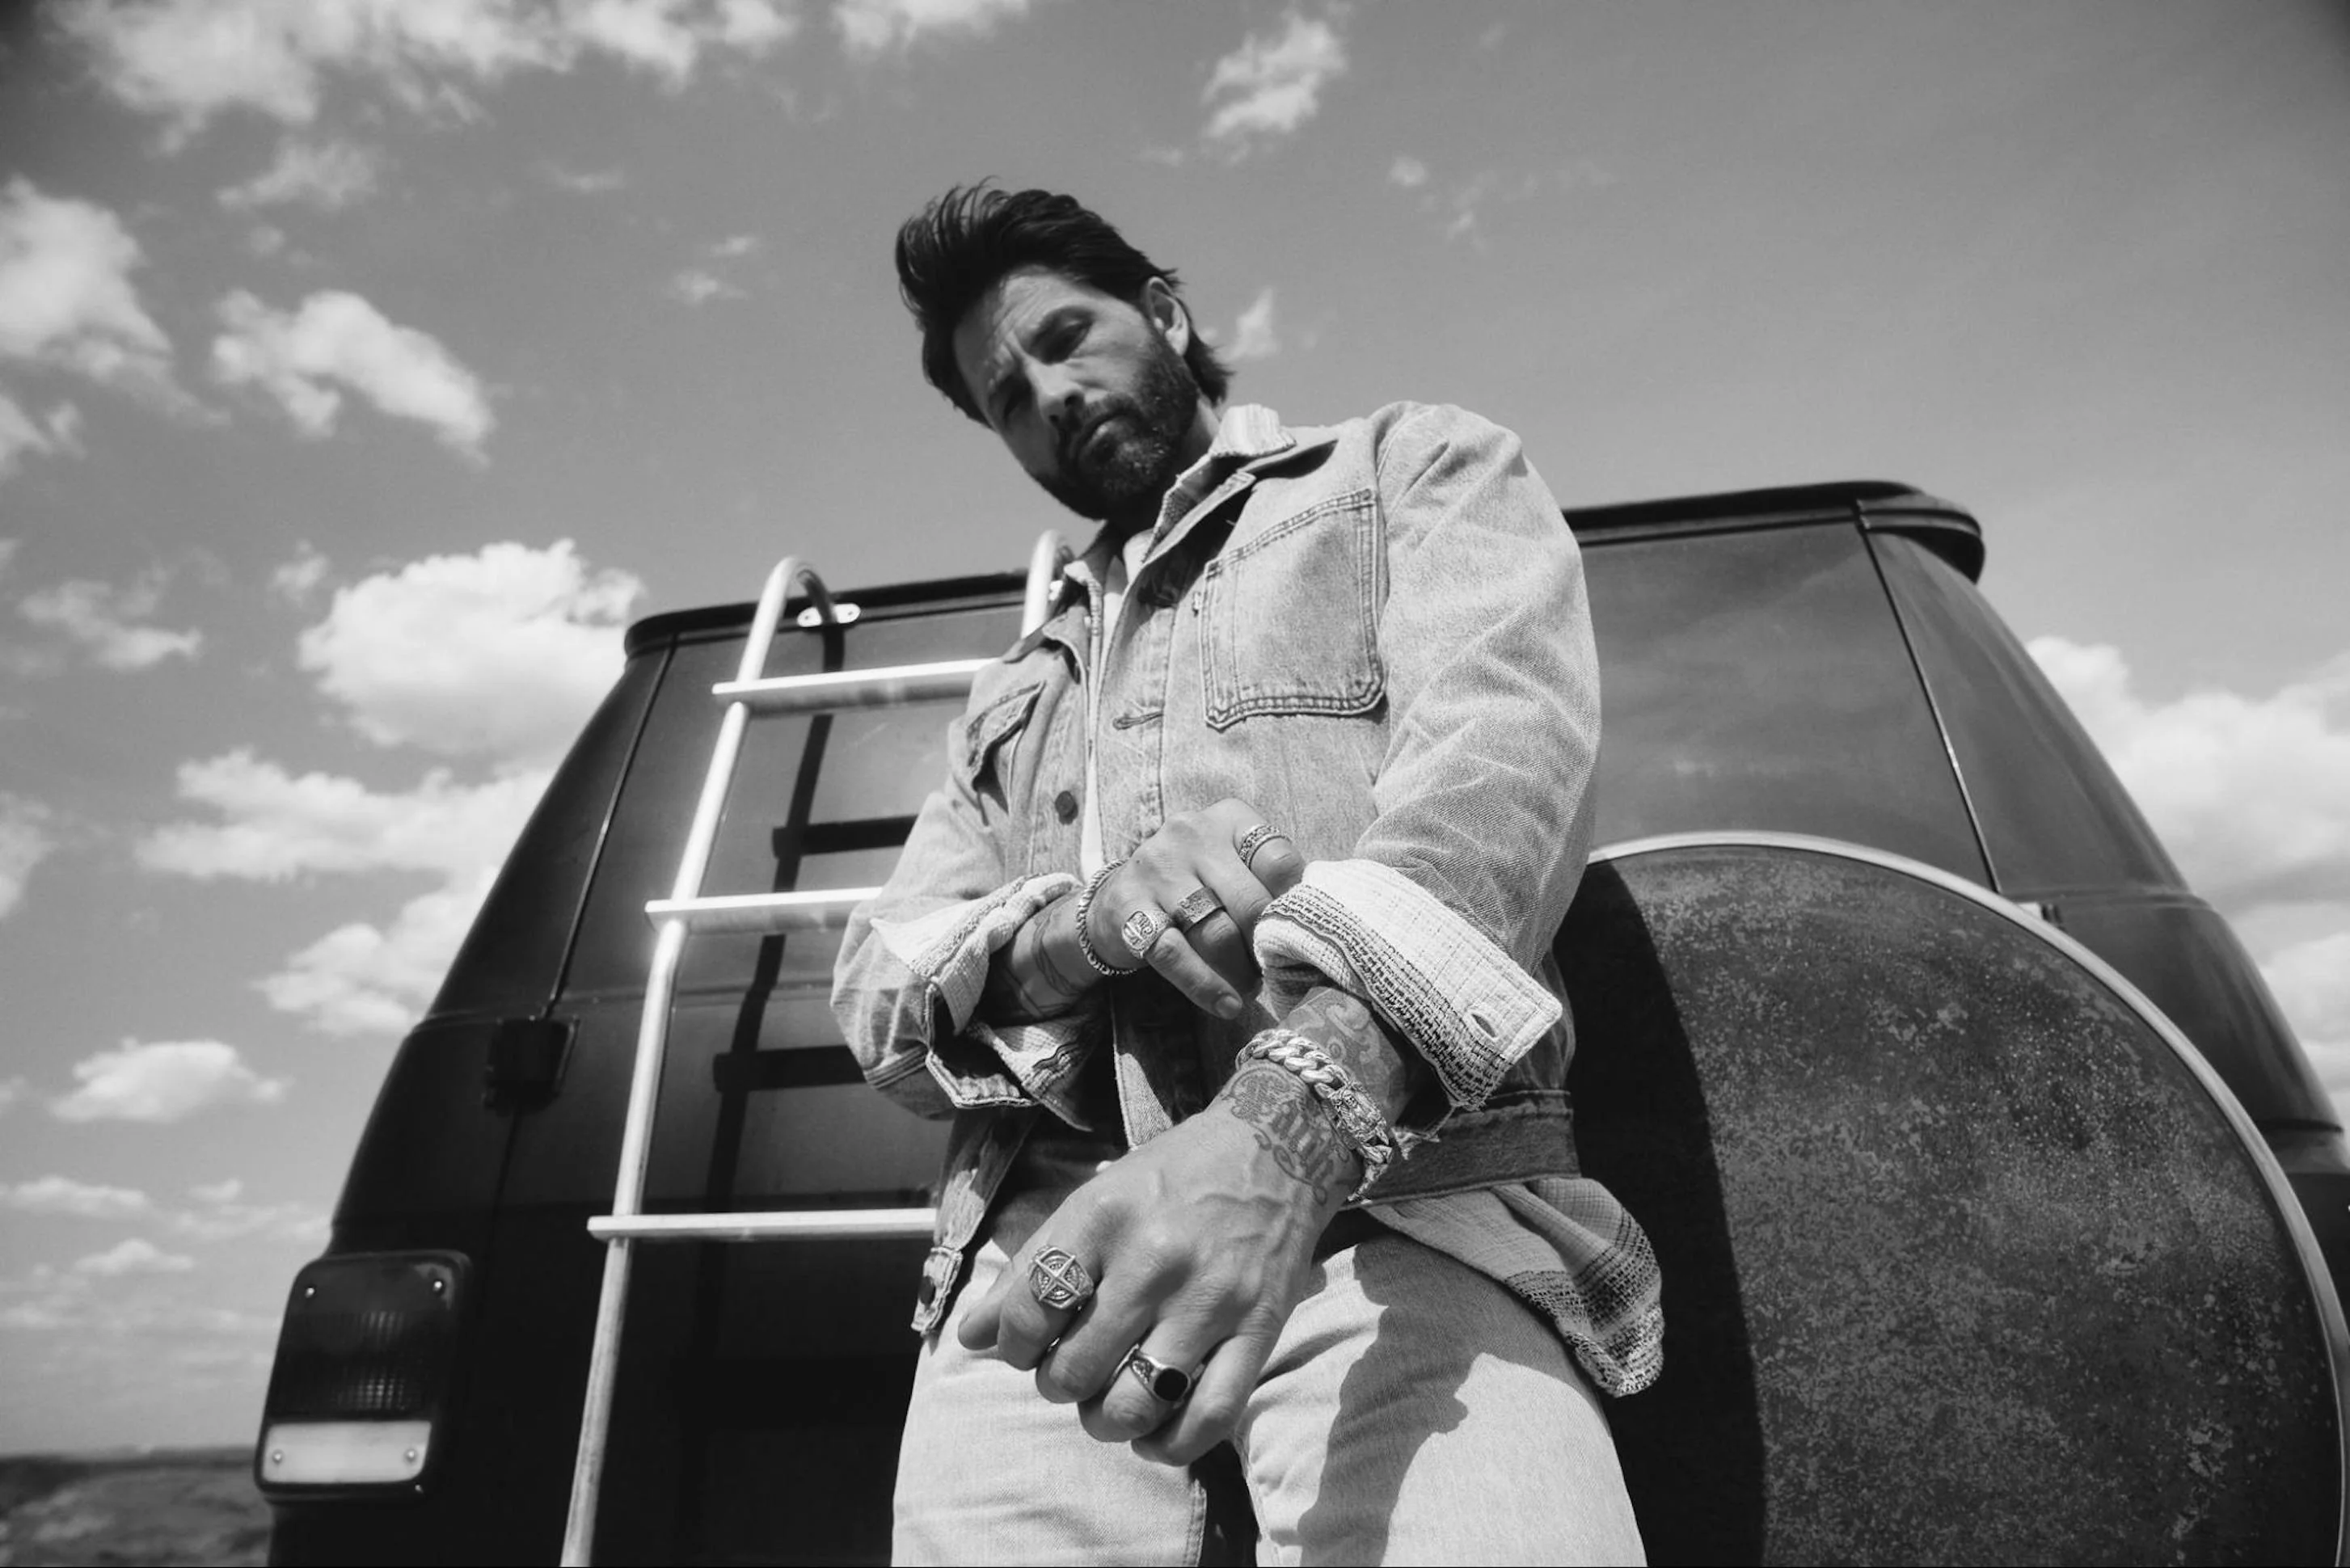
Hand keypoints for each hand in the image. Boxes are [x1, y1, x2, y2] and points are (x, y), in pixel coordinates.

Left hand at [958, 1063, 1357, 1464]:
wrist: (1278, 1144)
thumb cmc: (1173, 1177)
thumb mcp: (1095, 1199)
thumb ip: (1032, 1269)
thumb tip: (971, 1339)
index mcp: (1104, 1215)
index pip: (1031, 1310)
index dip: (1015, 1345)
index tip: (1029, 1344)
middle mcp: (1154, 1258)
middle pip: (1075, 1369)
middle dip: (1059, 1384)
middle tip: (1072, 1370)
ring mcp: (1210, 1298)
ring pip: (1134, 1403)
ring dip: (1105, 1421)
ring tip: (1105, 1404)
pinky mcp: (1259, 1330)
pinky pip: (1207, 1418)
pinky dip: (1169, 1445)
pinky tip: (1152, 1433)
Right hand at [1087, 798, 1303, 1018]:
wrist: (1118, 898)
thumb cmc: (1196, 884)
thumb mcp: (1232, 865)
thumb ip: (1269, 882)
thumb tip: (1318, 926)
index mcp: (1228, 819)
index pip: (1278, 860)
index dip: (1294, 905)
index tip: (1301, 936)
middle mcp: (1190, 834)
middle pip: (1249, 902)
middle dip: (1267, 947)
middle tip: (1275, 973)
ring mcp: (1157, 869)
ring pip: (1216, 932)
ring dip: (1241, 972)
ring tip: (1250, 990)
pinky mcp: (1129, 908)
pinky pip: (1175, 955)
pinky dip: (1206, 986)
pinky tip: (1226, 1005)